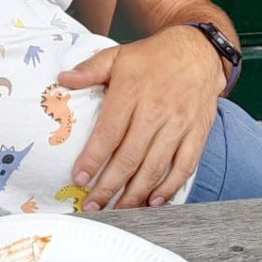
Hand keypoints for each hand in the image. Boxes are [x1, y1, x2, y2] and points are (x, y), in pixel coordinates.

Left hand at [60, 25, 223, 211]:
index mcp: (132, 93)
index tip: (79, 179)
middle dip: (109, 187)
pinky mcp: (198, 133)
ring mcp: (179, 125)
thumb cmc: (153, 57)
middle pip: (130, 157)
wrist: (199, 51)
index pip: (108, 133)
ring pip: (155, 167)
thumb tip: (63, 79)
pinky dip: (170, 187)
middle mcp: (156, 112)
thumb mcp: (118, 56)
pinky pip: (184, 166)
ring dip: (135, 194)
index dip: (93, 159)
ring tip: (118, 210)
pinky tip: (154, 201)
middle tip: (93, 206)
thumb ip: (90, 69)